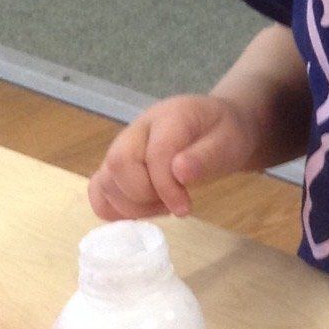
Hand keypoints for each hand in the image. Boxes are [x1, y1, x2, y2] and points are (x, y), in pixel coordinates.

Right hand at [88, 95, 255, 220]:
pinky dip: (114, 209)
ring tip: (162, 206)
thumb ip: (206, 157)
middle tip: (174, 204)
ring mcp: (123, 147)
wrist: (215, 127)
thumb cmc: (224, 135)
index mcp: (169, 117)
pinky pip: (98, 191)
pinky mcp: (117, 166)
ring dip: (131, 206)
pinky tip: (142, 211)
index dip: (166, 186)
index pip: (155, 153)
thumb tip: (180, 172)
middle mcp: (138, 129)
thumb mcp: (229, 143)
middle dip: (145, 195)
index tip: (184, 208)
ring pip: (105, 180)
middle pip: (118, 163)